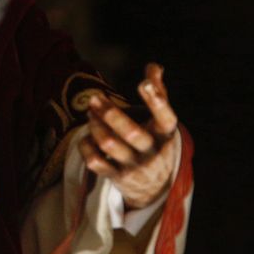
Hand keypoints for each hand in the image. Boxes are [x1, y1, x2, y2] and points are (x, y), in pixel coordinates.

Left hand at [79, 63, 180, 210]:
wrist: (157, 188)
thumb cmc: (156, 143)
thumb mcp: (162, 122)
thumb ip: (158, 93)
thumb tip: (154, 66)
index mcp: (166, 134)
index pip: (166, 118)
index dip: (156, 101)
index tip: (144, 83)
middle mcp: (152, 152)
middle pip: (131, 133)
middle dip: (111, 113)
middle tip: (95, 98)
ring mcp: (135, 167)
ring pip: (110, 145)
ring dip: (96, 125)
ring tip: (90, 113)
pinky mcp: (118, 178)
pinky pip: (95, 162)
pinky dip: (86, 146)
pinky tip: (87, 135)